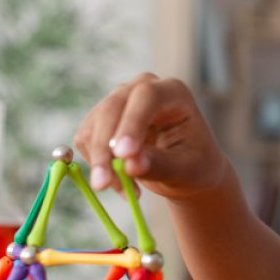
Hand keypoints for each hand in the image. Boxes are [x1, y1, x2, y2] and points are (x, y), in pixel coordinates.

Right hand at [73, 72, 231, 200]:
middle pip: (112, 107)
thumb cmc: (194, 165)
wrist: (185, 169)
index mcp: (173, 92)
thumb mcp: (185, 169)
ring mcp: (120, 100)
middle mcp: (143, 88)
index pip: (146, 97)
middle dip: (105, 147)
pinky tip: (120, 183)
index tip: (124, 155)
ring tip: (128, 191)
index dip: (132, 123)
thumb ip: (160, 165)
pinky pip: (85, 139)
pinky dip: (97, 165)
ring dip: (101, 162)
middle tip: (103, 184)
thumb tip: (130, 165)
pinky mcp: (101, 119)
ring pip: (93, 125)